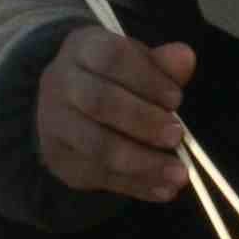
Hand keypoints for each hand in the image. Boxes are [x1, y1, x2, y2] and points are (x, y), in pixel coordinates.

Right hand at [36, 25, 199, 203]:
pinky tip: (164, 189)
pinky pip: (99, 176)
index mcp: (82, 48)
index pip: (111, 57)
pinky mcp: (60, 159)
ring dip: (143, 162)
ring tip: (180, 173)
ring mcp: (54, 124)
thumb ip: (162, 64)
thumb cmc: (113, 78)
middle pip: (99, 102)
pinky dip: (136, 185)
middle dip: (143, 121)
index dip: (146, 79)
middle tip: (178, 135)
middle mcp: (59, 83)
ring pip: (96, 146)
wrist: (68, 106)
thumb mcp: (138, 63)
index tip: (176, 98)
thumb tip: (185, 58)